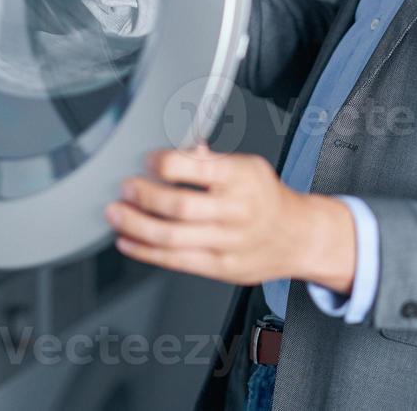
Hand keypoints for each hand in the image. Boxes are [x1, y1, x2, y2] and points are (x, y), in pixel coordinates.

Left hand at [106, 146, 356, 294]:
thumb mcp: (249, 166)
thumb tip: (182, 148)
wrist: (299, 237)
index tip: (148, 160)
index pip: (196, 167)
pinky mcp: (220, 268)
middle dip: (144, 196)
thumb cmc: (268, 198)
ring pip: (171, 238)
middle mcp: (235, 210)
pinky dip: (145, 251)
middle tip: (126, 188)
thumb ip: (211, 160)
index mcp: (242, 177)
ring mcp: (227, 243)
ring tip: (117, 215)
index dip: (164, 163)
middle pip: (179, 206)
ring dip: (136, 225)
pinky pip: (175, 261)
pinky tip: (128, 241)